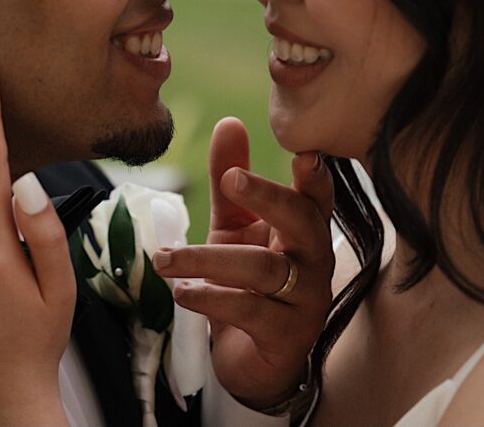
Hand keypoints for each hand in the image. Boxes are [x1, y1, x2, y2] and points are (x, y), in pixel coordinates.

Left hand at [152, 117, 334, 408]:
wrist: (254, 363)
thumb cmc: (247, 286)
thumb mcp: (233, 228)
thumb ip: (231, 182)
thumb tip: (228, 122)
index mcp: (304, 230)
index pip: (316, 197)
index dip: (314, 177)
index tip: (301, 154)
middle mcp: (313, 261)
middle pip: (302, 222)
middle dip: (268, 197)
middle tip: (230, 178)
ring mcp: (305, 301)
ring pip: (265, 269)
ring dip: (209, 259)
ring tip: (166, 259)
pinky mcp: (286, 336)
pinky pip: (251, 311)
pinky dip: (212, 298)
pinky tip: (182, 292)